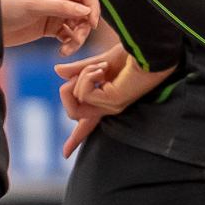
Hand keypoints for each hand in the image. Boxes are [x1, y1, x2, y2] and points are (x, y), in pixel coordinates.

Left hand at [1, 0, 101, 53]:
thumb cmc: (9, 9)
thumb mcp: (35, 6)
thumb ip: (61, 7)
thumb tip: (86, 11)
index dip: (92, 7)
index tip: (92, 23)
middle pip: (85, 12)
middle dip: (85, 27)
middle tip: (77, 39)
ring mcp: (58, 14)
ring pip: (79, 26)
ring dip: (77, 39)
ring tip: (67, 49)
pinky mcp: (53, 28)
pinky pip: (70, 36)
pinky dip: (70, 44)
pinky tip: (62, 51)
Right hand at [54, 46, 175, 157]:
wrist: (147, 49)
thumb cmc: (131, 55)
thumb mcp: (99, 61)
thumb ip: (79, 69)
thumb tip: (57, 71)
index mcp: (104, 100)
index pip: (87, 125)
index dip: (75, 139)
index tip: (65, 155)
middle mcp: (107, 107)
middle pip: (73, 113)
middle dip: (66, 90)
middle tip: (83, 71)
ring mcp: (110, 106)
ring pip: (74, 107)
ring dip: (80, 79)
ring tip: (99, 67)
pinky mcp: (113, 102)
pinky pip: (84, 94)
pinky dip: (87, 76)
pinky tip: (103, 68)